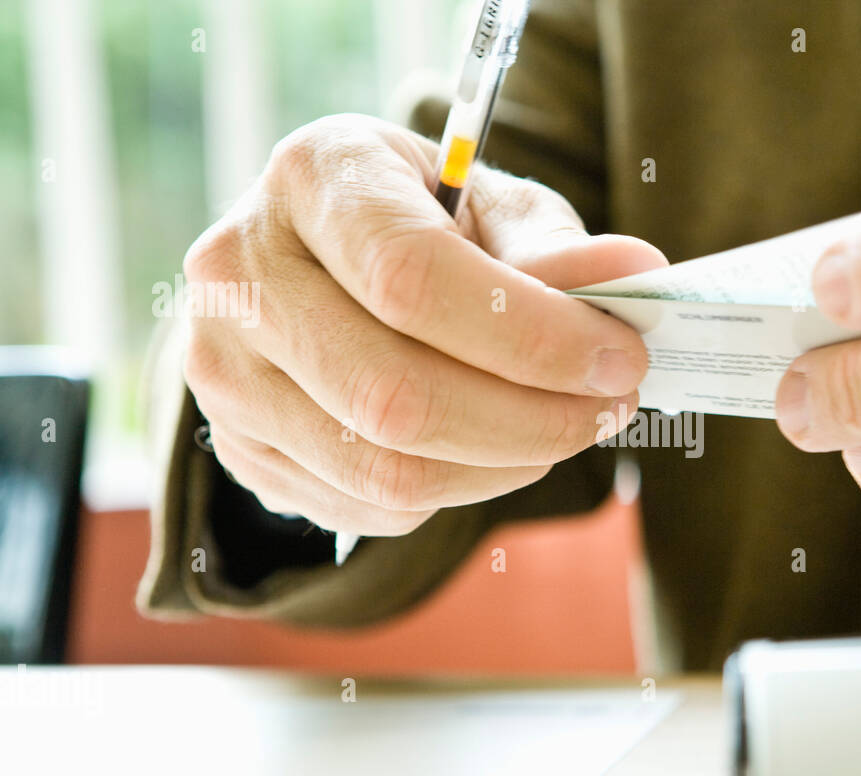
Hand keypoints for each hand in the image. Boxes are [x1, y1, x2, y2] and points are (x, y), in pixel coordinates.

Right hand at [182, 114, 663, 536]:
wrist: (317, 266)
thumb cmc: (421, 225)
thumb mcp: (490, 208)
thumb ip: (553, 247)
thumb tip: (632, 277)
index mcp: (315, 176)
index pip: (414, 278)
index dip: (532, 337)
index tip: (620, 358)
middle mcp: (241, 270)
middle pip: (396, 393)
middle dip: (531, 419)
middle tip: (610, 409)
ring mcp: (221, 369)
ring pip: (384, 469)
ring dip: (503, 467)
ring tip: (562, 431)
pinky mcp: (237, 446)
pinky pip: (367, 506)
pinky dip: (455, 493)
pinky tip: (492, 451)